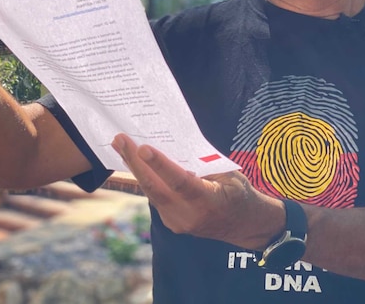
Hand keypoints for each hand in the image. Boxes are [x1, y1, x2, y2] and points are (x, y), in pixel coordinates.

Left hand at [111, 134, 283, 249]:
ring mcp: (178, 222)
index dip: (160, 165)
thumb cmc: (239, 194)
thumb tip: (173, 149)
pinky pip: (155, 197)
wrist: (245, 225)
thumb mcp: (229, 175)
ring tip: (121, 145)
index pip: (179, 182)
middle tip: (119, 139)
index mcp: (208, 201)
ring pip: (151, 192)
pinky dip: (146, 178)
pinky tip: (136, 162)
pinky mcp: (172, 222)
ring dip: (135, 168)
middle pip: (155, 188)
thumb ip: (203, 166)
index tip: (142, 147)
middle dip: (134, 162)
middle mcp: (189, 216)